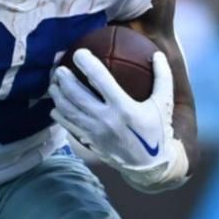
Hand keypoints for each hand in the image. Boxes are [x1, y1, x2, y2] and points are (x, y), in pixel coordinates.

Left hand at [50, 49, 180, 188]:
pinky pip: (67, 125)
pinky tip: (56, 105)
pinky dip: (59, 113)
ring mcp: (94, 132)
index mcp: (123, 107)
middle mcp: (105, 119)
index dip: (86, 63)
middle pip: (75, 94)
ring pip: (67, 110)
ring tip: (53, 83)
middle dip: (63, 78)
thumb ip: (163, 77)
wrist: (150, 166)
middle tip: (58, 67)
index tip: (79, 52)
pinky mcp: (89, 142)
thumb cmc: (157, 131)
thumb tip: (157, 53)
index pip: (99, 79)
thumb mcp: (164, 103)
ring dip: (57, 95)